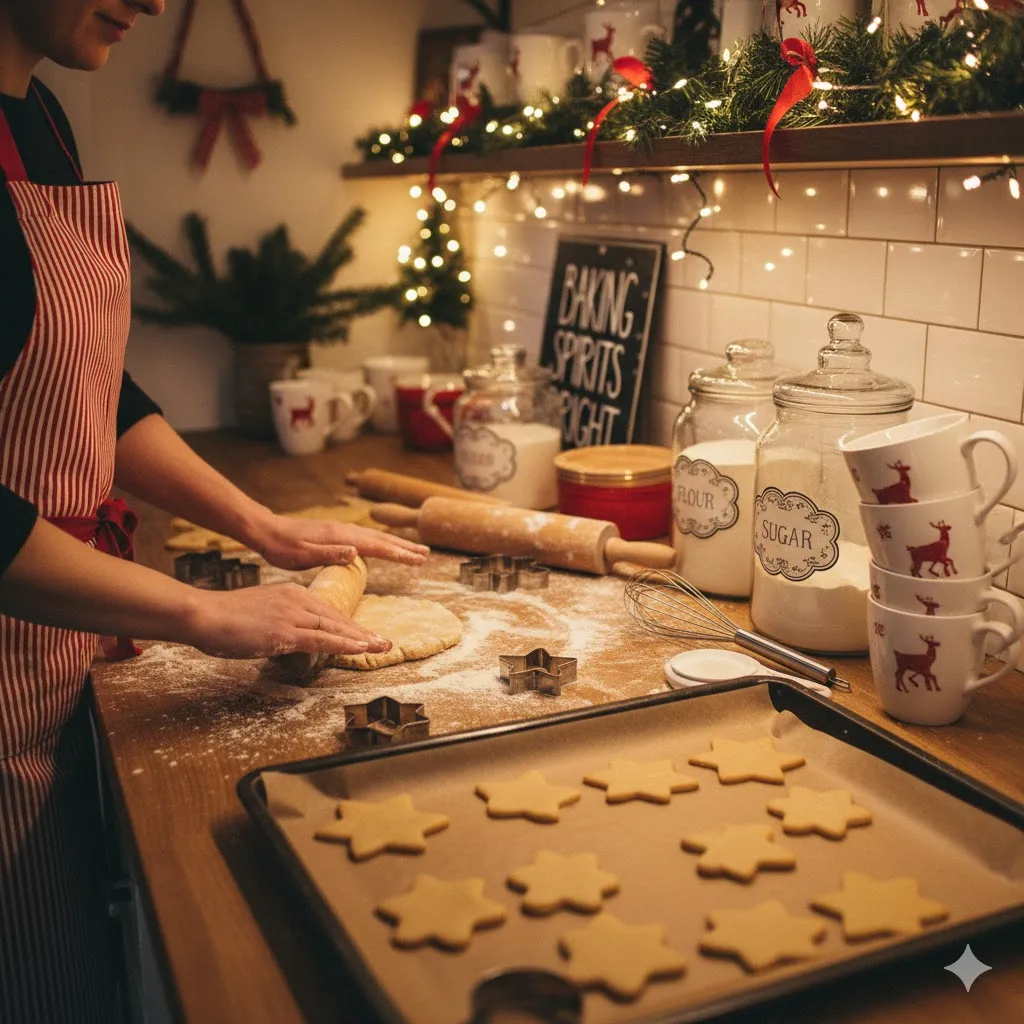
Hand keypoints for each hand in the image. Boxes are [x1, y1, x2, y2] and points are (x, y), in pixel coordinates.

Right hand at [181, 582, 392, 659]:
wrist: (204, 614)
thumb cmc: (222, 616)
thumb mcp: (257, 611)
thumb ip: (276, 618)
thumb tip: (285, 633)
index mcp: (290, 593)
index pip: (326, 610)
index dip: (347, 624)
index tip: (363, 634)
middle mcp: (296, 600)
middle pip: (336, 617)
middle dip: (361, 631)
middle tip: (382, 642)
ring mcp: (292, 615)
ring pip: (334, 628)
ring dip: (360, 639)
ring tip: (380, 647)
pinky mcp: (285, 632)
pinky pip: (321, 640)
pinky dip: (343, 644)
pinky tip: (360, 649)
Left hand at [249, 511, 429, 570]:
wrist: (266, 531)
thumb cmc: (282, 547)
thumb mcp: (302, 555)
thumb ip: (329, 554)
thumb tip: (356, 552)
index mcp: (341, 537)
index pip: (377, 547)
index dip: (399, 554)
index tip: (418, 560)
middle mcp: (345, 531)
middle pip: (382, 539)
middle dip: (405, 547)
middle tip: (426, 554)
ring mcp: (341, 531)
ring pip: (375, 537)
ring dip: (396, 544)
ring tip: (413, 550)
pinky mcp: (335, 533)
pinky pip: (366, 538)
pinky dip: (380, 543)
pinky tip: (381, 547)